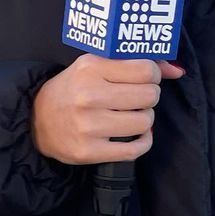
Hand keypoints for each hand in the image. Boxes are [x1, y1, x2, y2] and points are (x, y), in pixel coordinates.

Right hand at [31, 55, 184, 165]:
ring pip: (145, 122)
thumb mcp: (96, 65)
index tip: (144, 78)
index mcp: (91, 68)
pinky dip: (142, 142)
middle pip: (149, 95)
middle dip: (149, 96)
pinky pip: (135, 149)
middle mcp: (89, 95)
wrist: (37, 120)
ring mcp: (89, 126)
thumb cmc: (72, 88)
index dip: (153, 74)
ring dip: (144, 119)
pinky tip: (135, 135)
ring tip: (131, 115)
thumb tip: (178, 70)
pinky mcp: (90, 151)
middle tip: (136, 98)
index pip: (146, 70)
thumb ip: (136, 63)